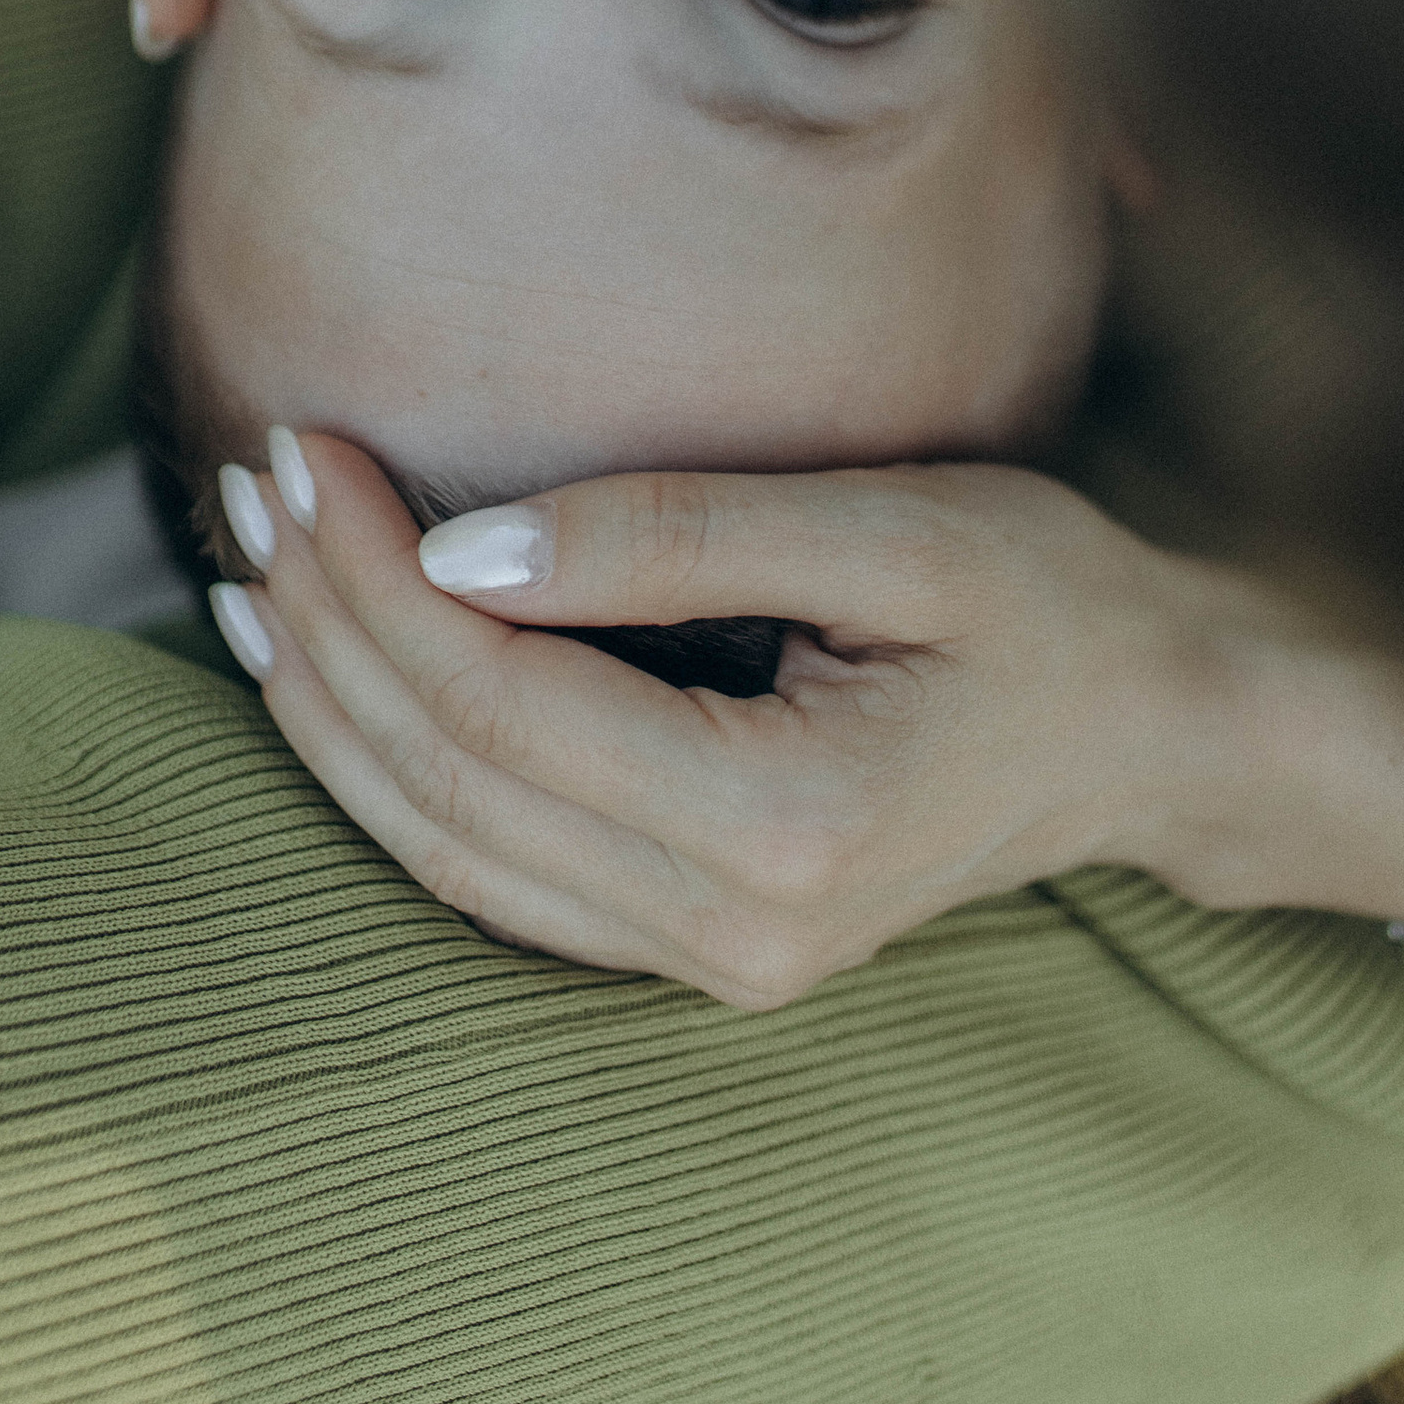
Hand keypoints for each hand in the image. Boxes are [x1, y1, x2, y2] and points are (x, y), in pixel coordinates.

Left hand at [210, 435, 1403, 1005]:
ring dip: (329, 704)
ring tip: (243, 568)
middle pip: (451, 777)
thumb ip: (681, 535)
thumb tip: (466, 542)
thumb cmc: (1053, 603)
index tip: (309, 440)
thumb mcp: (899, 528)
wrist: (1160, 734)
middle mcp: (729, 933)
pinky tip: (327, 680)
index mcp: (783, 826)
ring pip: (444, 846)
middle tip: (254, 474)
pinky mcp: (693, 947)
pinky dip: (389, 775)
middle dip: (329, 623)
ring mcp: (708, 963)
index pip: (506, 698)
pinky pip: (490, 875)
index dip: (379, 570)